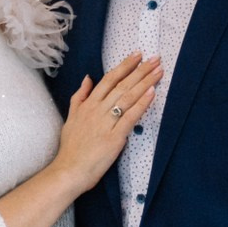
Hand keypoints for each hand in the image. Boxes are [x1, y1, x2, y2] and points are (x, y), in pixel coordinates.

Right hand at [56, 53, 161, 196]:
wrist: (69, 170)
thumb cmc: (71, 148)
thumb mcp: (71, 118)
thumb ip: (79, 97)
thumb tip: (87, 78)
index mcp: (88, 104)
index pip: (109, 79)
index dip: (124, 66)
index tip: (137, 55)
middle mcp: (97, 110)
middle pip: (122, 85)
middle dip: (140, 70)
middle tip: (155, 59)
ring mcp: (106, 122)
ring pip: (128, 97)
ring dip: (145, 82)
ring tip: (158, 71)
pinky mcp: (114, 137)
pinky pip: (130, 116)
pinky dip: (142, 104)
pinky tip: (152, 93)